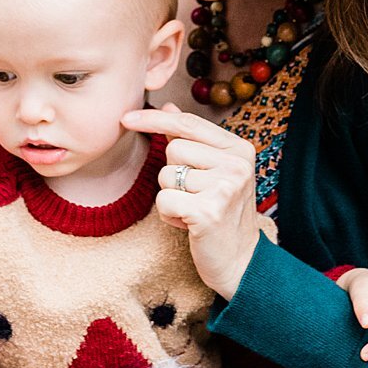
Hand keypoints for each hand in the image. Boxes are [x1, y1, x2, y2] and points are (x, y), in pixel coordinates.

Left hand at [123, 105, 262, 300]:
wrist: (241, 261)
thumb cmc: (222, 214)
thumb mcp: (213, 171)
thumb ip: (191, 139)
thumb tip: (168, 106)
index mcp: (239, 149)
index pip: (189, 123)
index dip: (155, 118)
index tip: (126, 118)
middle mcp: (237, 164)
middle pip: (173, 149)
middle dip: (172, 174)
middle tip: (194, 195)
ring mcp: (225, 187)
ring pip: (166, 176)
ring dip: (171, 197)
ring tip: (194, 211)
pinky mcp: (209, 212)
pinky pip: (164, 201)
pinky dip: (169, 216)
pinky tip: (190, 225)